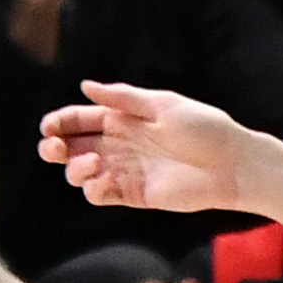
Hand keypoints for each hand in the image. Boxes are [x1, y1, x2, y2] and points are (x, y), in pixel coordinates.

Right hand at [42, 81, 261, 216]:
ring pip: (81, 173)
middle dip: (56, 147)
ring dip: (74, 169)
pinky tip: (102, 180)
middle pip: (74, 147)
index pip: (81, 119)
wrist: (232, 165)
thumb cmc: (204, 128)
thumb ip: (124, 98)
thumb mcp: (164, 105)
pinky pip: (101, 195)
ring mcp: (125, 171)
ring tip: (89, 164)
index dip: (61, 122)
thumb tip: (86, 87)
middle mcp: (119, 145)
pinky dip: (93, 189)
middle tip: (53, 148)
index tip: (49, 127)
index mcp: (123, 119)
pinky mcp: (134, 195)